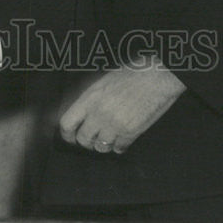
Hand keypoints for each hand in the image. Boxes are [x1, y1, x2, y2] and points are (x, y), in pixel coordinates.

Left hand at [59, 61, 184, 154]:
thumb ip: (91, 100)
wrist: (156, 76)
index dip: (67, 133)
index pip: (67, 123)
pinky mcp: (131, 132)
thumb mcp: (103, 82)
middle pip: (83, 139)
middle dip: (87, 140)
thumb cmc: (131, 73)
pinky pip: (119, 148)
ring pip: (101, 147)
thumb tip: (82, 115)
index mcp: (90, 97)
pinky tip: (122, 139)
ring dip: (103, 144)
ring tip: (109, 137)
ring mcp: (115, 124)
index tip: (70, 137)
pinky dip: (119, 146)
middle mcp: (99, 113)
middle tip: (93, 138)